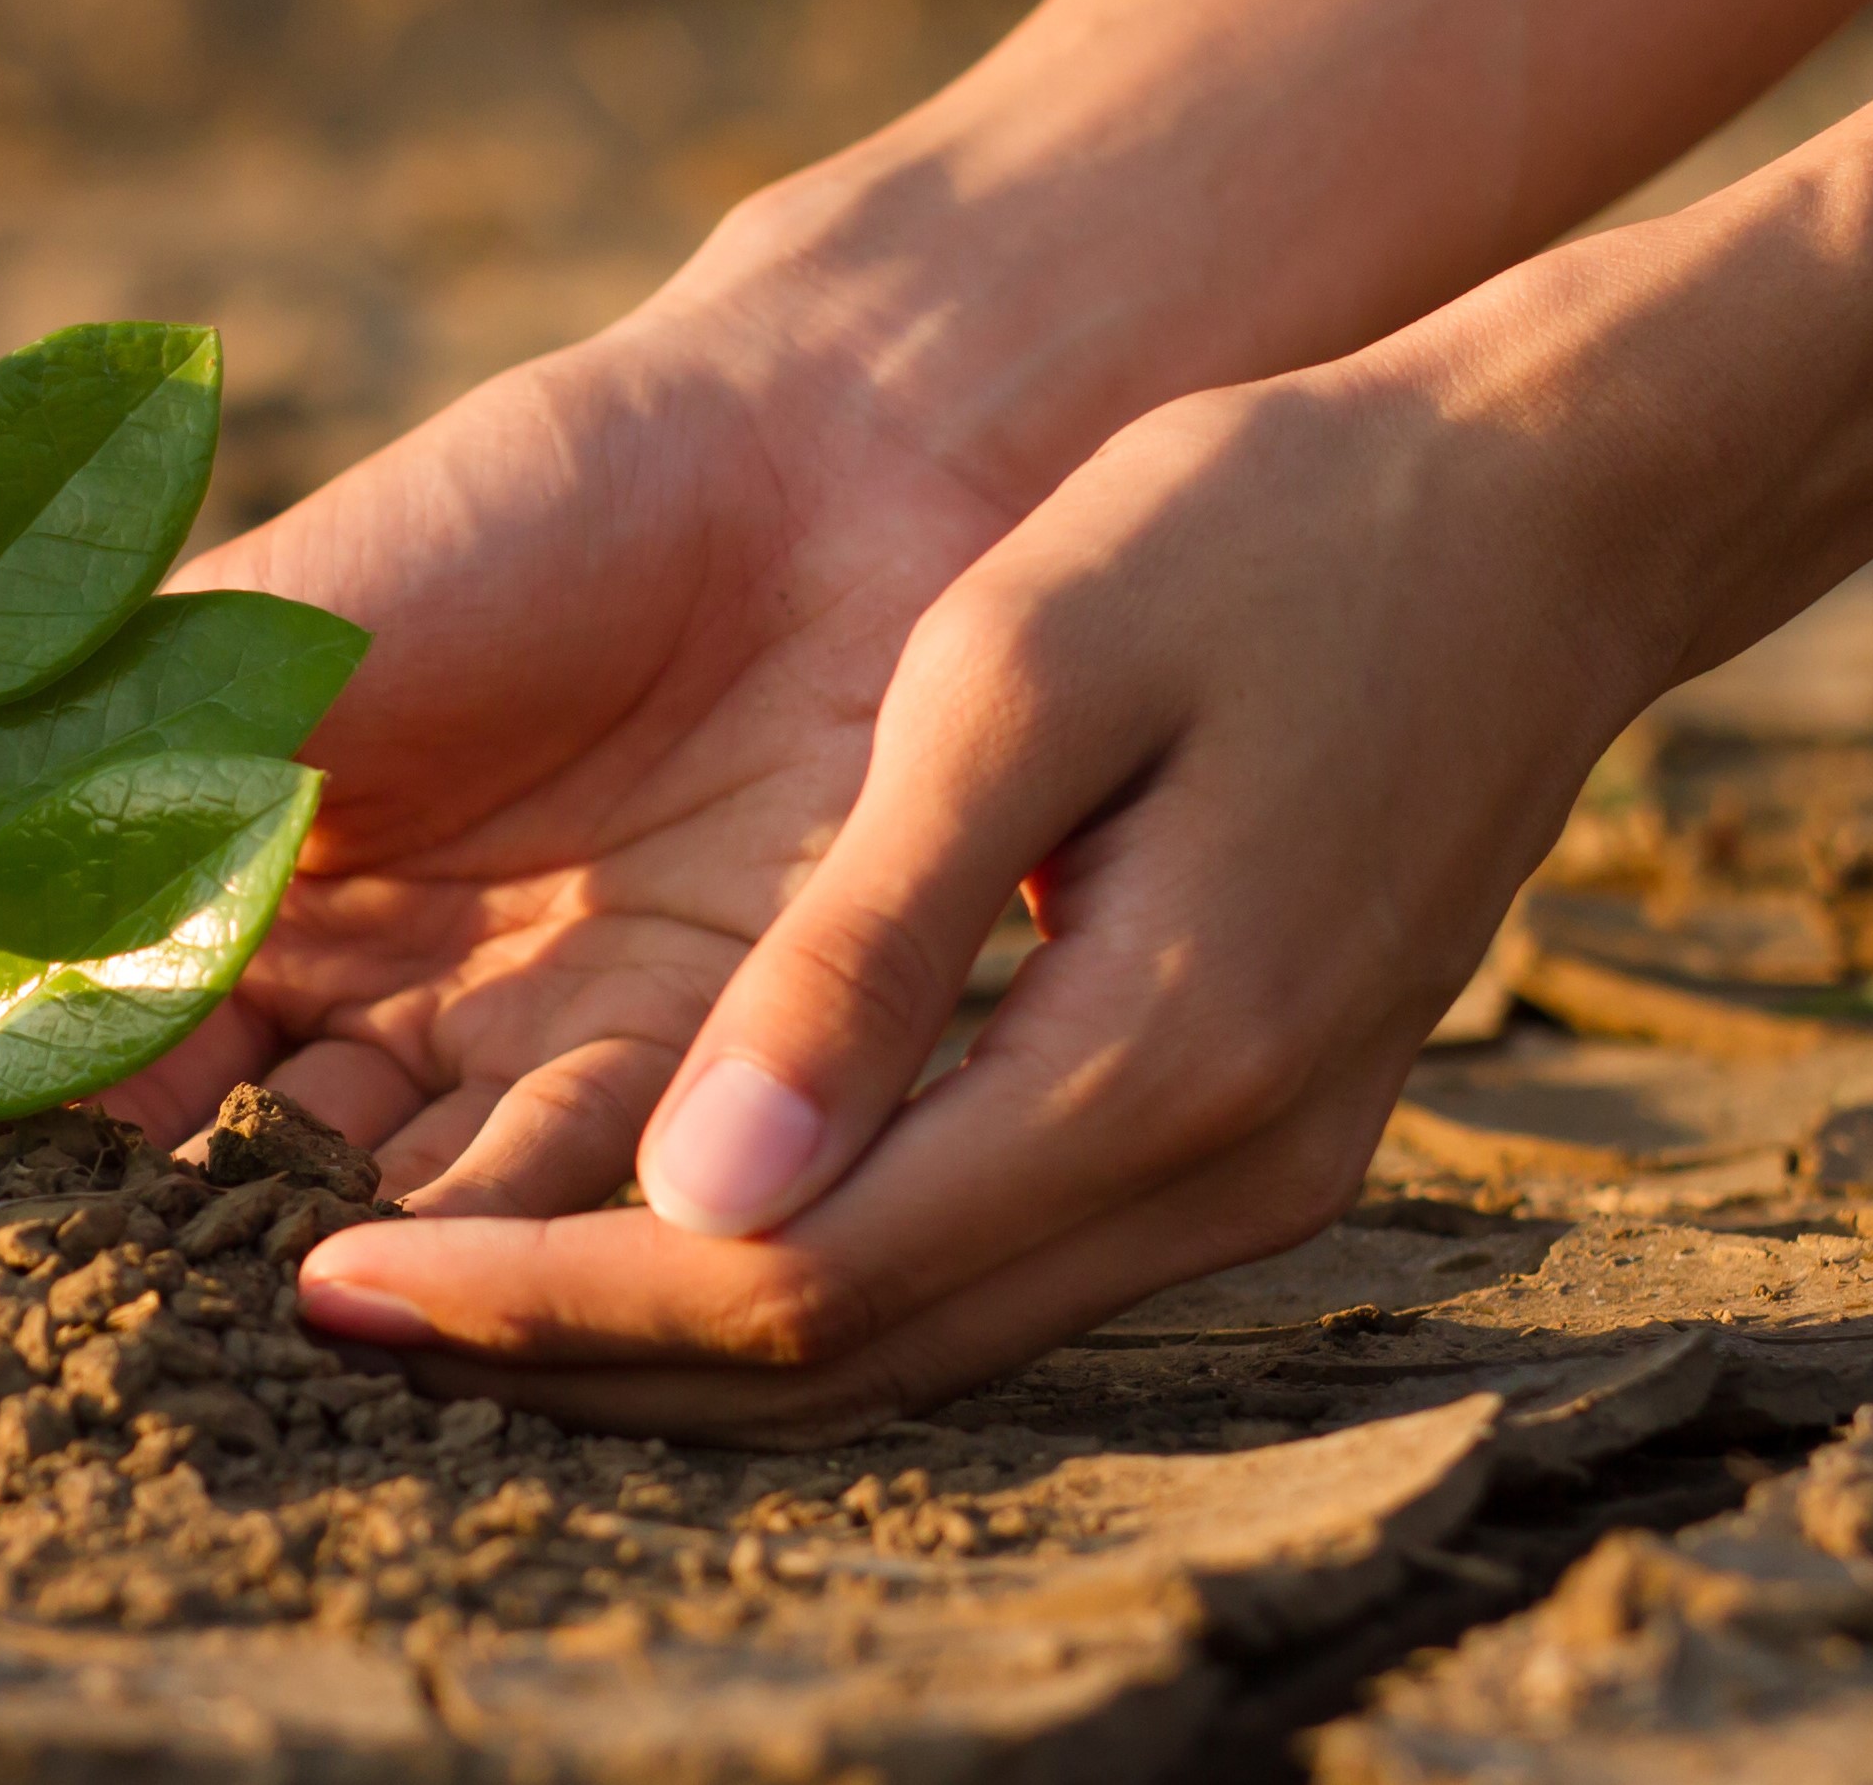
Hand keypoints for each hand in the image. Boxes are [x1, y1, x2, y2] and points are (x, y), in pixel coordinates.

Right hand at [95, 222, 1032, 1222]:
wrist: (820, 469)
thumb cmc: (514, 511)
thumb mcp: (261, 636)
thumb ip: (91, 789)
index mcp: (228, 887)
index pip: (99, 1055)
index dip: (47, 1131)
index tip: (4, 1197)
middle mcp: (367, 1004)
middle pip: (246, 1174)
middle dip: (200, 1249)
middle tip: (159, 1306)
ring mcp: (526, 1050)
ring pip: (414, 1213)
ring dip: (366, 1266)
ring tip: (318, 1303)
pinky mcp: (698, 1079)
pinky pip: (592, 1197)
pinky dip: (529, 1253)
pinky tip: (477, 1277)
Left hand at [284, 349, 1682, 1440]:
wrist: (1547, 508)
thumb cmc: (1265, 526)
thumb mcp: (1029, 673)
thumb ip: (868, 944)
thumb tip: (698, 1194)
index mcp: (1156, 1062)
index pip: (791, 1282)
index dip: (546, 1299)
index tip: (327, 1274)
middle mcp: (1216, 1176)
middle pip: (838, 1365)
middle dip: (568, 1351)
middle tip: (325, 1302)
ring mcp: (1250, 1177)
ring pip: (907, 1347)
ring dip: (665, 1333)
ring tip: (433, 1275)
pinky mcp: (1248, 1137)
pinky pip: (977, 1274)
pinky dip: (791, 1273)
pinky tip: (639, 1209)